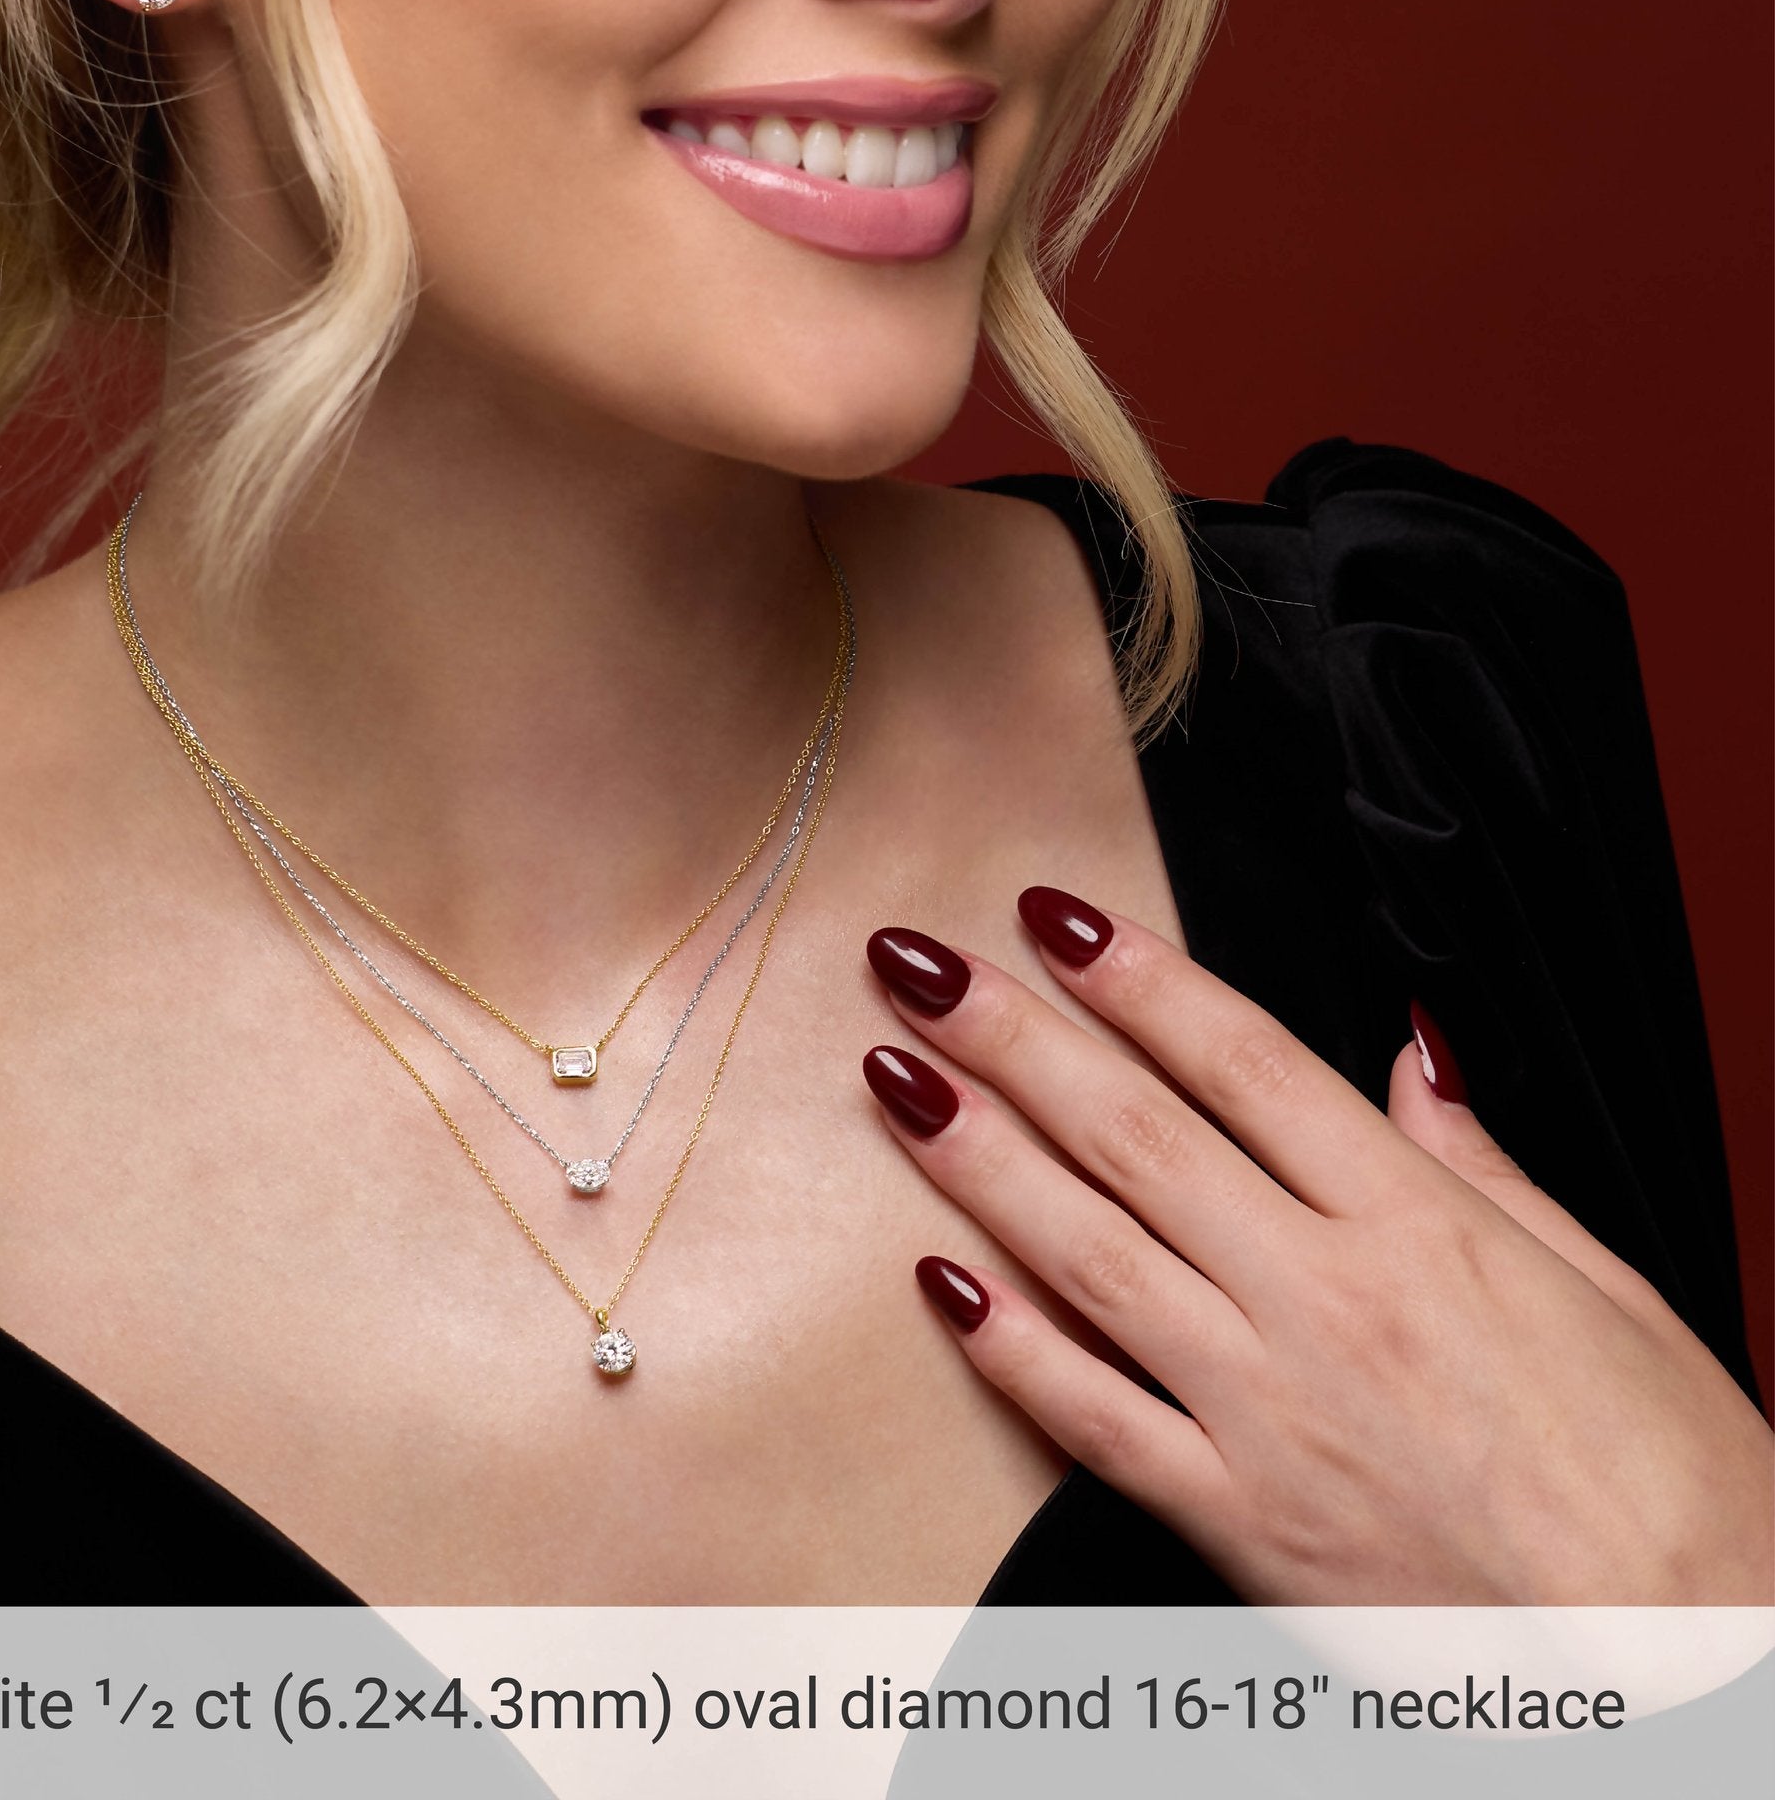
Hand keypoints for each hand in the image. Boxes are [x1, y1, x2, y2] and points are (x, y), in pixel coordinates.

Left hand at [860, 890, 1774, 1603]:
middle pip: (1134, 1134)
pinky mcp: (1240, 1522)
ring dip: (978, 1156)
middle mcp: (1325, 1300)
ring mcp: (1269, 1411)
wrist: (1700, 1676)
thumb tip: (1412, 1054)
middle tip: (920, 961)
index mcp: (1418, 1227)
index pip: (1241, 1062)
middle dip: (1013, 1035)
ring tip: (894, 1074)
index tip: (1050, 913)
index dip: (1136, 977)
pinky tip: (935, 1277)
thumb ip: (1482, 1164)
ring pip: (1088, 1252)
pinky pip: (1093, 1419)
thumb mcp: (1609, 1287)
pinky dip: (1008, 1347)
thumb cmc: (1678, 1488)